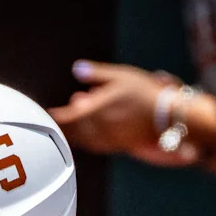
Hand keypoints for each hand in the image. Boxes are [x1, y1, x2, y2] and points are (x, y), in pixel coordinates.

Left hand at [49, 60, 198, 165]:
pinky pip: (95, 146)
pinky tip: (86, 134)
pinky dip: (86, 141)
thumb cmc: (146, 92)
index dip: (56, 117)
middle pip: (73, 131)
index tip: (47, 114)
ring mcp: (108, 139)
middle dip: (63, 126)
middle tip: (54, 120)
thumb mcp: (121, 76)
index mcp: (98, 110)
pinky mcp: (118, 146)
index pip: (69, 117)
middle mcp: (100, 128)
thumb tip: (76, 69)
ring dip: (73, 134)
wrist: (169, 115)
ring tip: (68, 126)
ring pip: (83, 140)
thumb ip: (97, 75)